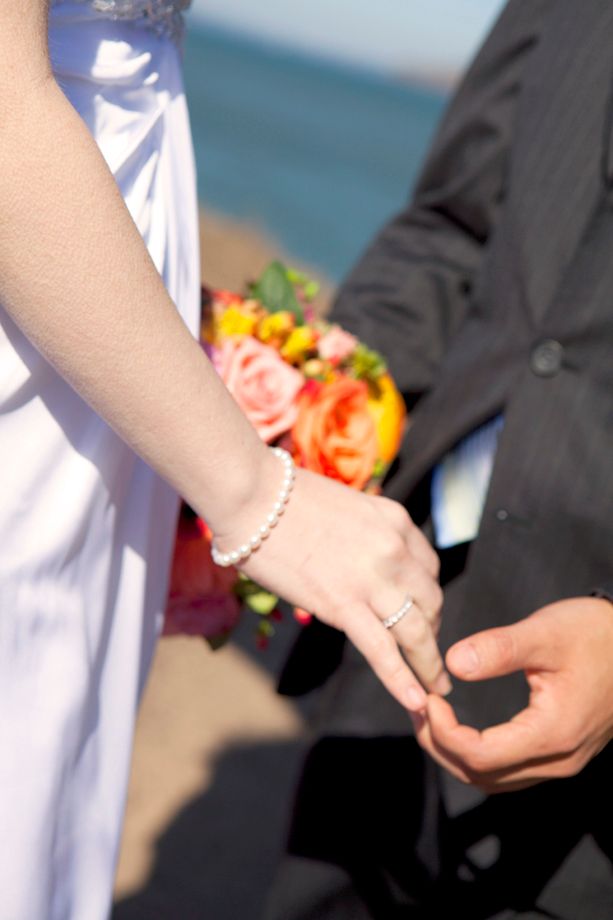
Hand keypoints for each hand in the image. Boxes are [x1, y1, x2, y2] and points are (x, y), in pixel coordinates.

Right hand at [229, 466, 449, 710]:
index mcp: (396, 520)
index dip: (427, 596)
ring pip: (416, 632)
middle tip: (426, 652)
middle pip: (431, 601)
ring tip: (436, 689)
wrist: (253, 497)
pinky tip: (416, 701)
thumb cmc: (285, 497)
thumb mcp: (347, 505)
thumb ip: (365, 533)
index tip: (421, 613)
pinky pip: (382, 651)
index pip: (429, 568)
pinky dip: (403, 681)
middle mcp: (395, 549)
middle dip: (432, 630)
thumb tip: (360, 559)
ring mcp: (373, 579)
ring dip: (429, 665)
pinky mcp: (344, 605)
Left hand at [413, 597, 612, 791]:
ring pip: (494, 780)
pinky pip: (509, 771)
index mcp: (552, 733)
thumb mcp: (545, 633)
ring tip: (430, 718)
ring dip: (455, 755)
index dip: (443, 731)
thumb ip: (498, 649)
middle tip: (417, 709)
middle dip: (440, 746)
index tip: (427, 697)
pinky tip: (460, 727)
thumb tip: (452, 663)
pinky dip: (477, 755)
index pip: (480, 755)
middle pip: (481, 775)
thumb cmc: (594, 635)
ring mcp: (562, 762)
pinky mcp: (562, 754)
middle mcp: (558, 760)